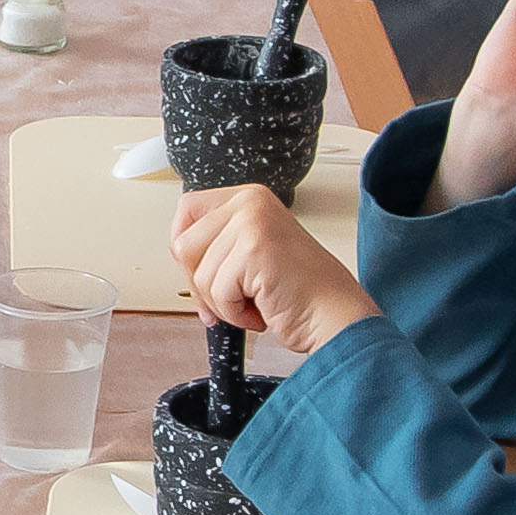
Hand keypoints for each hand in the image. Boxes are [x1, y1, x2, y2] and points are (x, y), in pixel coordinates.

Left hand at [171, 183, 375, 358]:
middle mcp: (250, 203)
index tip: (203, 274)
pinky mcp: (253, 250)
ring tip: (256, 301)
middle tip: (233, 297)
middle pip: (183, 244)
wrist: (336, 317)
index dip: (187, 251)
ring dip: (222, 302)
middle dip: (200, 283)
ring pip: (198, 273)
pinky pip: (217, 292)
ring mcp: (252, 223)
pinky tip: (263, 308)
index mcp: (250, 197)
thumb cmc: (301, 293)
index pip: (186, 211)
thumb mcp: (253, 252)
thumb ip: (218, 244)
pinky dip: (235, 313)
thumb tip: (179, 254)